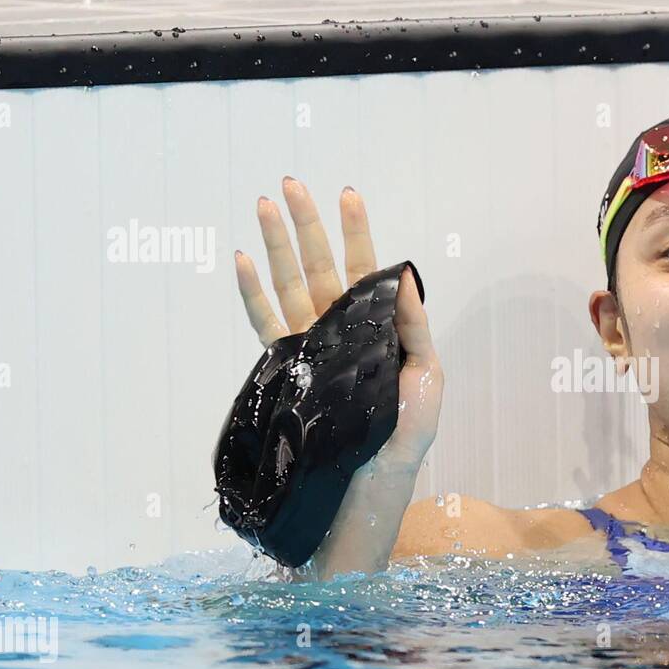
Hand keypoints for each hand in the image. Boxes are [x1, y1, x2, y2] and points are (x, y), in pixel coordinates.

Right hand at [234, 177, 442, 469]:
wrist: (371, 484)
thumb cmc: (405, 434)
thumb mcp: (426, 376)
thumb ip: (412, 325)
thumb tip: (402, 273)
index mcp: (376, 327)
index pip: (364, 270)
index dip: (356, 233)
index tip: (347, 194)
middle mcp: (340, 330)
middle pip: (319, 268)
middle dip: (307, 225)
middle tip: (291, 185)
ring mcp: (311, 347)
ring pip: (289, 286)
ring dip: (275, 246)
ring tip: (264, 206)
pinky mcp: (287, 370)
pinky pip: (264, 325)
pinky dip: (251, 294)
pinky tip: (242, 260)